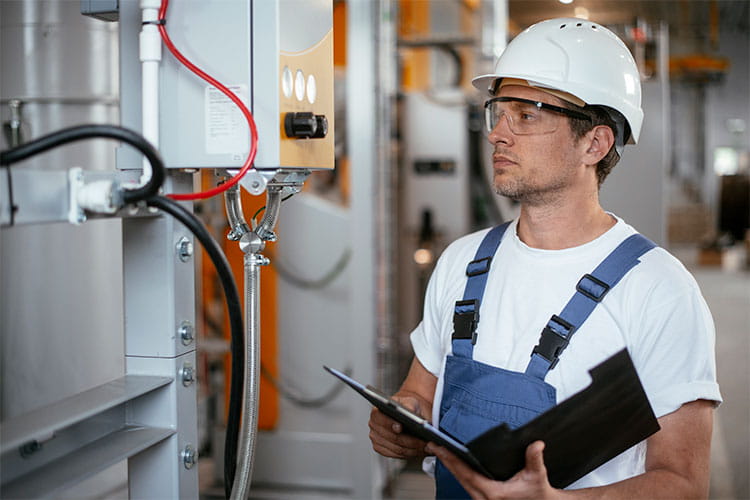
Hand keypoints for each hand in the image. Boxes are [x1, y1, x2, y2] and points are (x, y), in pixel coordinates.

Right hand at [368, 395, 429, 458]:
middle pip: (393, 438)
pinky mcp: (383, 450)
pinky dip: (411, 453)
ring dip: (414, 449)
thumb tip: (410, 412)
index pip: (382, 420)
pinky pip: (398, 455)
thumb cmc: (408, 407)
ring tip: (427, 447)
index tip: (400, 427)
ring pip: (398, 449)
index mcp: (377, 412)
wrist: (408, 415)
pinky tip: (421, 450)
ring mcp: (377, 440)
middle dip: (411, 441)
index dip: (391, 424)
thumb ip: (409, 405)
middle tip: (425, 441)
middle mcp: (374, 426)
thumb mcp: (410, 402)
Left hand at [427, 441, 559, 499]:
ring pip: (461, 481)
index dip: (452, 460)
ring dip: (450, 466)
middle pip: (459, 477)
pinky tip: (452, 463)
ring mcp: (482, 499)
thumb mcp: (538, 477)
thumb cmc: (538, 494)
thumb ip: (535, 460)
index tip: (441, 449)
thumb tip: (536, 445)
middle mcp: (485, 499)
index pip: (467, 474)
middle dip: (445, 460)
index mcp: (494, 494)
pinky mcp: (483, 498)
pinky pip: (466, 484)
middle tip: (433, 446)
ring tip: (439, 451)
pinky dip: (458, 472)